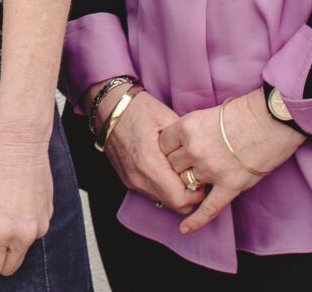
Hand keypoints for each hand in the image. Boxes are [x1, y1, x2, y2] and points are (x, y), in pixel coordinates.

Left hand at [0, 110, 53, 277]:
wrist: (20, 140)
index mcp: (0, 231)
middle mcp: (24, 234)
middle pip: (7, 268)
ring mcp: (40, 226)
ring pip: (21, 251)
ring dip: (8, 241)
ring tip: (0, 210)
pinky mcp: (49, 216)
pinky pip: (32, 233)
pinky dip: (21, 227)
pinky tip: (14, 202)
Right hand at [97, 88, 197, 213]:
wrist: (108, 106)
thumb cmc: (137, 108)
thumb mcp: (167, 119)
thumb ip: (184, 144)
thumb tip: (200, 161)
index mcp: (149, 164)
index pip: (180, 199)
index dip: (197, 194)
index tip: (203, 178)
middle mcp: (138, 178)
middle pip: (173, 205)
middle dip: (190, 196)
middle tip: (197, 176)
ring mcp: (131, 180)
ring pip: (163, 200)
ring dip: (176, 192)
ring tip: (182, 171)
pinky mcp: (128, 178)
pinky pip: (152, 192)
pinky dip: (164, 187)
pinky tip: (168, 169)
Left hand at [157, 92, 302, 234]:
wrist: (272, 120)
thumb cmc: (243, 112)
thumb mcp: (208, 113)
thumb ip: (192, 131)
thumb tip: (181, 146)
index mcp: (187, 127)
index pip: (163, 144)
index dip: (168, 148)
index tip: (174, 150)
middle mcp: (194, 149)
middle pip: (173, 166)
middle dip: (179, 166)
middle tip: (190, 162)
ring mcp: (211, 169)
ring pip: (188, 183)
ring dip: (192, 182)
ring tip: (201, 177)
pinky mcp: (229, 186)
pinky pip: (208, 208)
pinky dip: (196, 220)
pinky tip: (185, 229)